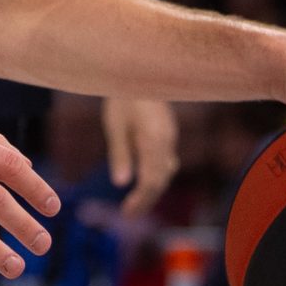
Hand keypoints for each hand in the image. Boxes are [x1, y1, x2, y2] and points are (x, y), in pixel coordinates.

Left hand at [103, 97, 178, 216]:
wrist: (139, 70)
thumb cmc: (122, 95)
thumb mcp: (115, 124)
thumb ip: (120, 153)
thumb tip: (121, 184)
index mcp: (154, 140)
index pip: (152, 180)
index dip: (141, 200)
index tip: (127, 213)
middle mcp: (167, 141)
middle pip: (161, 180)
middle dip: (146, 200)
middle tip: (129, 215)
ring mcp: (170, 137)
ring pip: (165, 172)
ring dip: (152, 190)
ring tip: (135, 204)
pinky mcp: (167, 133)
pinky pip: (166, 161)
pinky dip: (156, 176)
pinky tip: (143, 182)